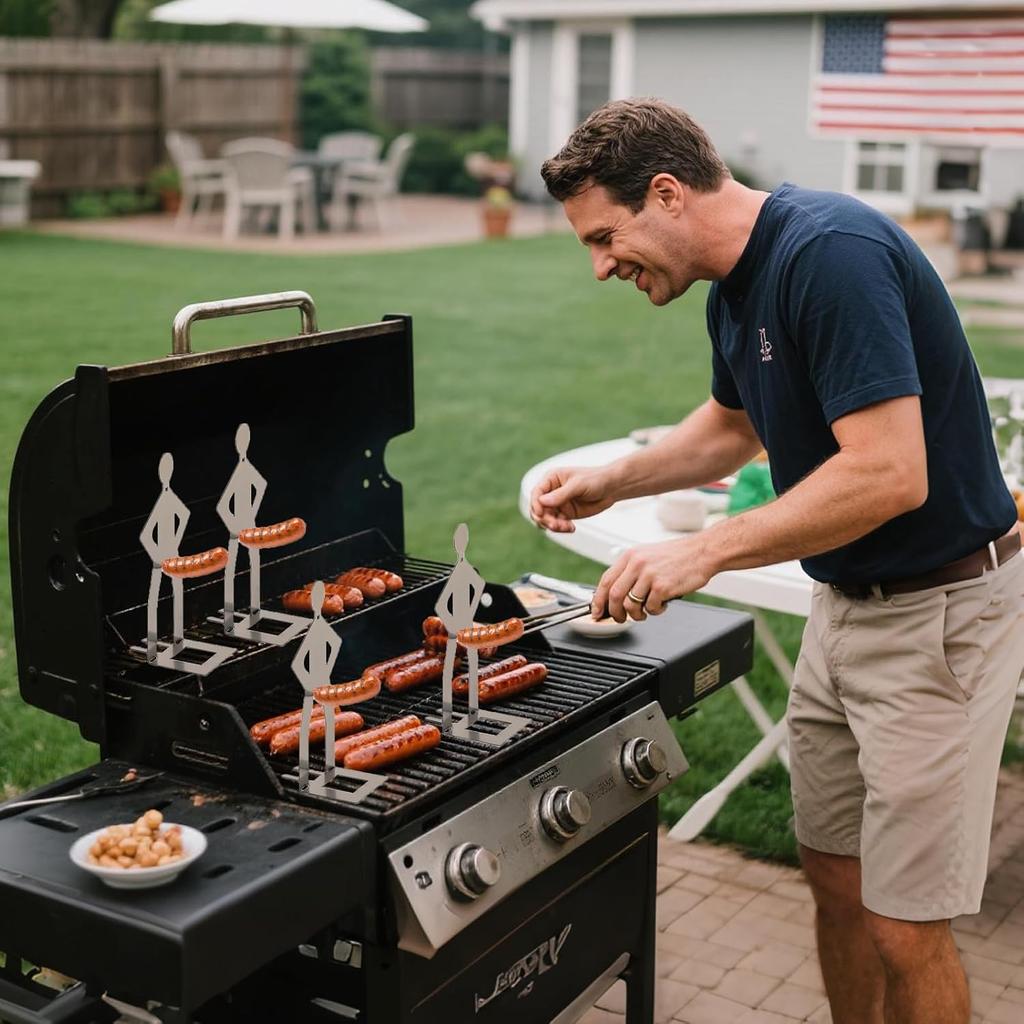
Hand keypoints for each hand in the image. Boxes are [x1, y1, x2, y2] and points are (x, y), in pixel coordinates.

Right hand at [530, 465, 615, 532]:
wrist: (611, 488)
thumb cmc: (596, 480)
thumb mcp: (579, 485)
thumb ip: (561, 494)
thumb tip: (542, 501)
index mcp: (551, 479)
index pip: (537, 493)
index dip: (535, 504)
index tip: (541, 514)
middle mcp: (551, 492)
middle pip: (538, 508)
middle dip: (545, 518)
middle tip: (556, 525)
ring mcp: (557, 504)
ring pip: (545, 519)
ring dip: (552, 526)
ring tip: (566, 527)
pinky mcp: (565, 514)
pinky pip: (556, 524)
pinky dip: (560, 529)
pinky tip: (571, 528)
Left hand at [591, 536, 715, 621]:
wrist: (702, 552)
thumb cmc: (678, 556)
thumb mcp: (648, 555)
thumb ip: (631, 571)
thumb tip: (615, 594)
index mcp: (630, 556)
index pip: (605, 581)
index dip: (598, 600)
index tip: (597, 611)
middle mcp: (637, 564)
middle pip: (614, 596)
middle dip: (615, 613)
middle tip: (620, 619)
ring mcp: (649, 575)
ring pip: (630, 605)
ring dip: (636, 614)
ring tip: (645, 612)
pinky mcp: (662, 586)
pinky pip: (651, 608)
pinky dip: (655, 611)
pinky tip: (662, 604)